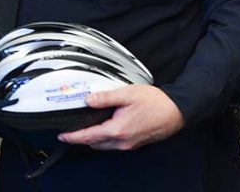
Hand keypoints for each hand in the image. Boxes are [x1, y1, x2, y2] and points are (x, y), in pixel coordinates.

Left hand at [57, 84, 183, 150]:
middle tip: (72, 130)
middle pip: (95, 143)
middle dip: (82, 138)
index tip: (62, 136)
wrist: (177, 111)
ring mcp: (130, 144)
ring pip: (105, 145)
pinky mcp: (136, 143)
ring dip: (94, 139)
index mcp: (117, 130)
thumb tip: (87, 100)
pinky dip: (106, 139)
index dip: (73, 137)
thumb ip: (105, 97)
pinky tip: (105, 127)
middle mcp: (122, 141)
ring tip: (86, 128)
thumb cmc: (155, 102)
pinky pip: (115, 144)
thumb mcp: (126, 94)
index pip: (88, 136)